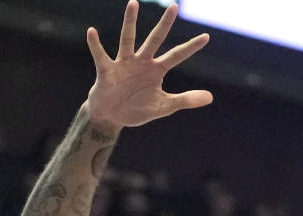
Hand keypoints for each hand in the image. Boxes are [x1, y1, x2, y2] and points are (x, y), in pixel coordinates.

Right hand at [84, 1, 212, 127]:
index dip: (191, 47)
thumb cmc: (137, 109)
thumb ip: (185, 100)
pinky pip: (100, 56)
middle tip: (175, 6)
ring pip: (128, 39)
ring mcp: (124, 64)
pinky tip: (92, 32)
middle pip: (155, 39)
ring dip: (130, 22)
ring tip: (133, 3)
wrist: (112, 117)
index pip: (177, 56)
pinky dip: (96, 45)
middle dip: (165, 24)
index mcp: (156, 70)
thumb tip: (210, 97)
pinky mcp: (107, 71)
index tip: (206, 37)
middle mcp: (141, 62)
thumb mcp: (163, 107)